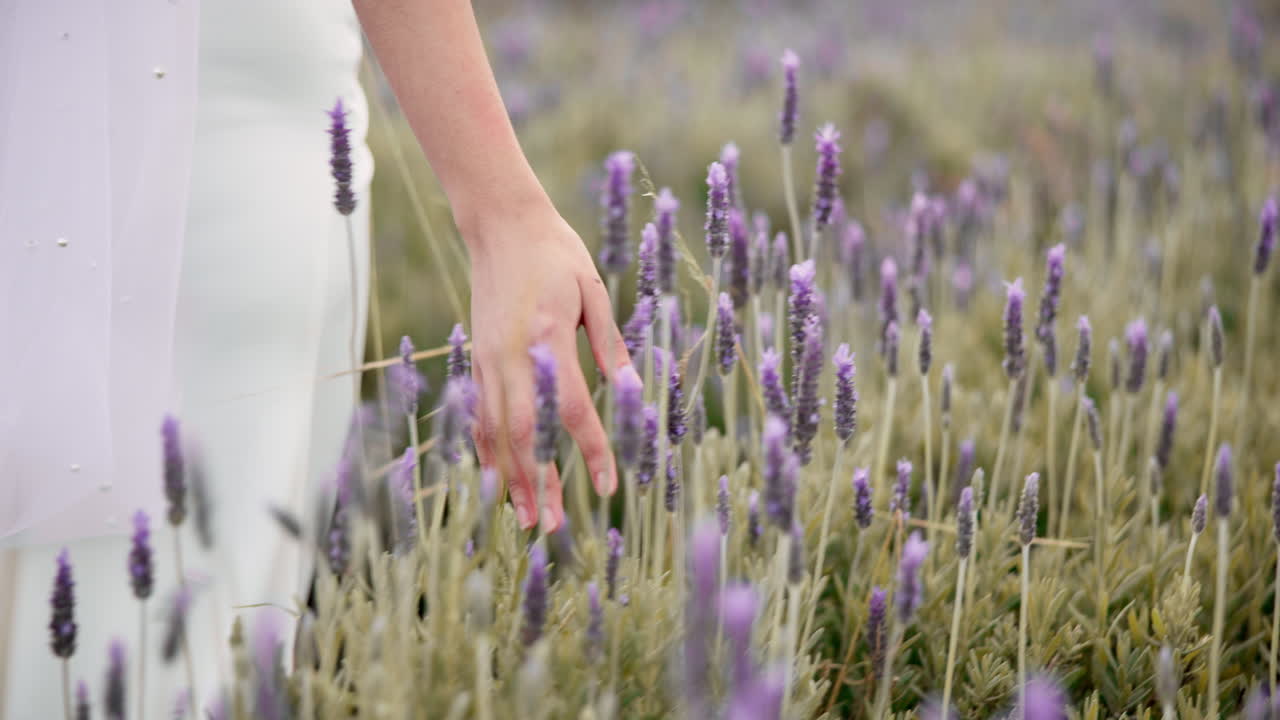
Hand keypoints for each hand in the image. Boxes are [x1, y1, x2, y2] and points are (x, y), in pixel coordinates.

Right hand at [467, 201, 630, 531]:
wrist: (501, 224)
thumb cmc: (554, 252)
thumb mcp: (591, 290)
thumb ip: (608, 343)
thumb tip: (630, 388)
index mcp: (547, 338)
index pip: (571, 409)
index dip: (591, 451)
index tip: (608, 485)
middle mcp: (511, 356)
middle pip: (524, 434)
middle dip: (539, 483)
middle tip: (554, 526)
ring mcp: (487, 360)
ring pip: (495, 432)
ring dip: (510, 478)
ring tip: (525, 517)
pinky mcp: (477, 358)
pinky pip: (480, 415)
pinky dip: (487, 450)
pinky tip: (495, 480)